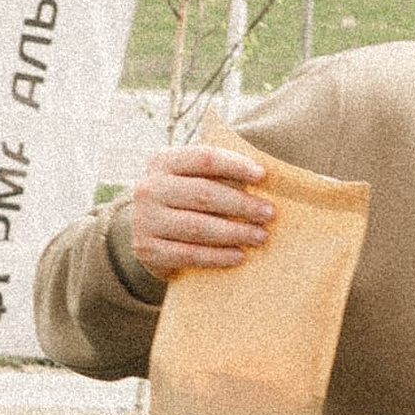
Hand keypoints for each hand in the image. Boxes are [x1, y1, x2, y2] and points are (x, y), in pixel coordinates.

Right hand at [128, 144, 274, 276]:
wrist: (150, 233)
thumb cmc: (185, 201)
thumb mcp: (193, 180)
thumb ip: (219, 175)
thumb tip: (263, 178)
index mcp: (163, 162)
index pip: (204, 158)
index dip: (235, 165)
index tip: (263, 175)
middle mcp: (149, 188)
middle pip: (203, 193)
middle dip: (241, 204)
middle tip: (269, 213)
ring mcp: (144, 219)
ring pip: (197, 226)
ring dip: (234, 232)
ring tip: (260, 236)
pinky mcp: (147, 249)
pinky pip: (188, 254)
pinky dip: (217, 256)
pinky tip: (239, 256)